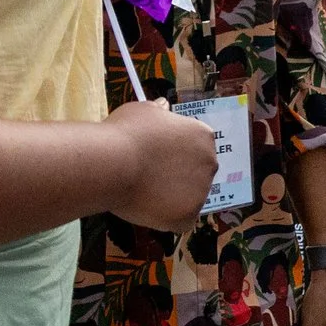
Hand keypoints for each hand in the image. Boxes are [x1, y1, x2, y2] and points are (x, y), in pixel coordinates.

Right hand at [104, 100, 219, 231]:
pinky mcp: (189, 215)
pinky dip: (165, 218)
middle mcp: (210, 162)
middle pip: (195, 174)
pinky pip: (179, 220)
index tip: (155, 158)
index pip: (195, 148)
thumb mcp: (143, 110)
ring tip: (142, 191)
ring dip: (170, 197)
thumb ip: (159, 111)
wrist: (115, 163)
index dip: (173, 155)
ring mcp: (202, 191)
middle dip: (176, 176)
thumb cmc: (126, 132)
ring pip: (187, 198)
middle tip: (148, 177)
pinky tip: (146, 208)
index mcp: (203, 135)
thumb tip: (164, 106)